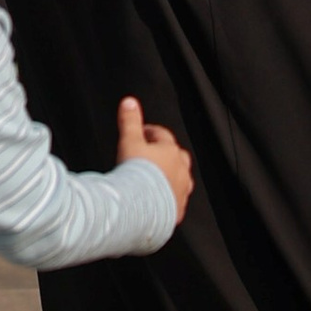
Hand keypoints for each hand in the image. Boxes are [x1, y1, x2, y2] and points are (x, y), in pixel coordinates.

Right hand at [117, 94, 191, 219]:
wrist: (140, 204)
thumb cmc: (135, 172)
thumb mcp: (129, 140)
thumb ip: (130, 121)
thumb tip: (129, 101)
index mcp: (170, 151)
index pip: (162, 136)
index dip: (150, 132)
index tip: (142, 133)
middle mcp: (180, 170)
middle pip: (177, 157)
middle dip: (166, 154)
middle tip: (151, 156)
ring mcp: (181, 190)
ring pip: (180, 179)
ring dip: (170, 177)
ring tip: (156, 180)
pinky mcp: (177, 208)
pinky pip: (176, 201)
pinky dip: (168, 198)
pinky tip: (157, 201)